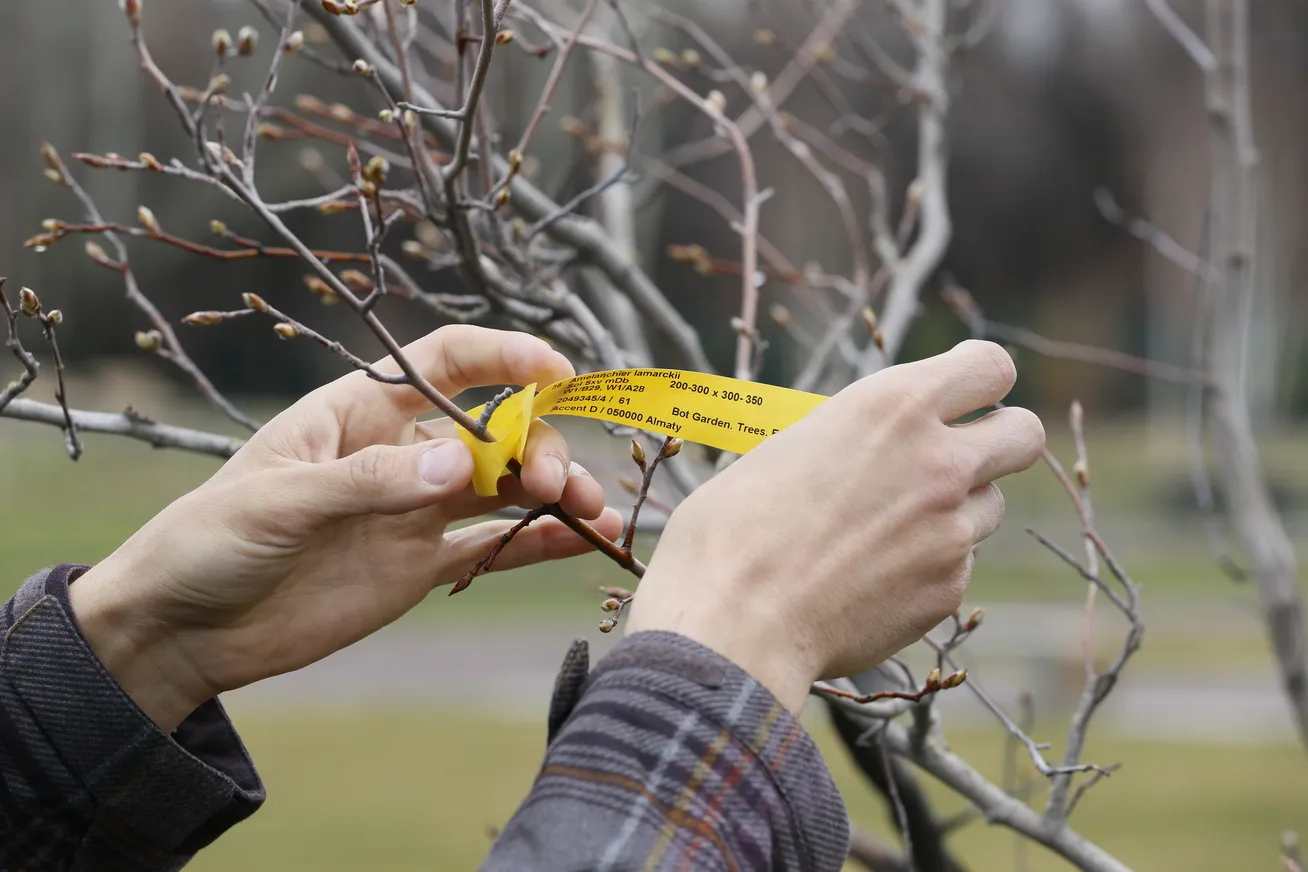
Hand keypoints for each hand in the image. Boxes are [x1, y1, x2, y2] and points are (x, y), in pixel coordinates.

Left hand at [70, 326, 621, 730]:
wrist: (184, 630)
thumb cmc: (210, 540)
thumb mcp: (280, 500)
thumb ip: (372, 481)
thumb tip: (464, 464)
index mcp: (359, 413)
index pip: (444, 364)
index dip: (502, 357)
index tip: (556, 368)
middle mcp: (398, 454)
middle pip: (491, 431)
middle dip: (535, 445)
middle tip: (552, 480)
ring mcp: (413, 511)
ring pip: (502, 487)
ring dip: (552, 490)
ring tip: (590, 509)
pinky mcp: (419, 565)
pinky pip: (492, 547)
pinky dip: (539, 542)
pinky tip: (584, 540)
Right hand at [625, 340, 1043, 712]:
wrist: (733, 625)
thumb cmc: (731, 530)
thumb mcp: (785, 447)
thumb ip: (848, 435)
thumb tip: (866, 443)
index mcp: (891, 406)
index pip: (990, 366)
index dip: (978, 377)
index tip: (961, 393)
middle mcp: (938, 461)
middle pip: (1025, 432)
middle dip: (1000, 437)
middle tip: (958, 453)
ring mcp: (951, 530)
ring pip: (991, 504)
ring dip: (957, 507)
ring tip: (889, 526)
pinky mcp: (946, 590)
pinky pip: (957, 564)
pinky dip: (927, 565)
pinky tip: (871, 577)